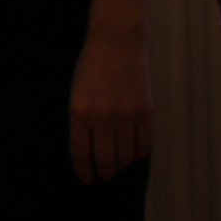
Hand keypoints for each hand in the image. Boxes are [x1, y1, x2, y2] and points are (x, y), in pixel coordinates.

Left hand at [66, 28, 150, 185]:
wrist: (116, 41)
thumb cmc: (90, 66)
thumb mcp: (75, 92)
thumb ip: (80, 119)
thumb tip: (87, 147)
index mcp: (79, 112)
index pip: (80, 152)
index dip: (83, 170)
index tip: (86, 180)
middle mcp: (102, 117)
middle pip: (104, 158)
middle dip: (103, 172)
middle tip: (103, 176)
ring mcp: (126, 115)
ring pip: (125, 155)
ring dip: (120, 165)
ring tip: (116, 166)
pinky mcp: (145, 112)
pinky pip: (143, 144)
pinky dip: (137, 154)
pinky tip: (132, 154)